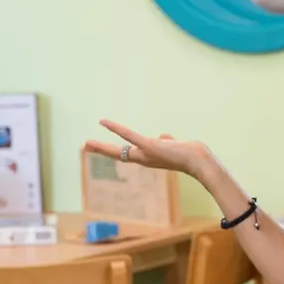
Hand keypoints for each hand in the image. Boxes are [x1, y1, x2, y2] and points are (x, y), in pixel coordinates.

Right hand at [86, 120, 211, 180]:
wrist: (197, 161)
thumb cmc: (189, 154)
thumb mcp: (174, 145)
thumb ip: (166, 141)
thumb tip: (163, 136)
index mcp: (147, 158)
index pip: (126, 154)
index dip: (112, 150)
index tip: (99, 148)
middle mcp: (143, 158)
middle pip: (117, 155)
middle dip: (100, 150)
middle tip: (85, 146)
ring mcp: (144, 153)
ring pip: (118, 150)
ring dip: (101, 146)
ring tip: (87, 143)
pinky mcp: (148, 145)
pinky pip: (128, 135)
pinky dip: (115, 128)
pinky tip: (103, 121)